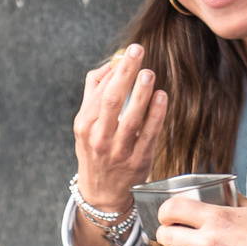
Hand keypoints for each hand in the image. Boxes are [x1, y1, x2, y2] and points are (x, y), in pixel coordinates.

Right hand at [73, 44, 167, 212]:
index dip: (115, 70)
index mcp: (84, 125)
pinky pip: (149, 134)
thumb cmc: (95, 150)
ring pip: (131, 118)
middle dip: (125, 73)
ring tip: (149, 73)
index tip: (128, 52)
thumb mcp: (86, 124)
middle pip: (112, 100)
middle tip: (138, 51)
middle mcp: (99, 138)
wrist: (101, 194)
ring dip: (141, 93)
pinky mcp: (138, 162)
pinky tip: (161, 97)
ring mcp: (119, 152)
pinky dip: (156, 114)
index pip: (99, 92)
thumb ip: (94, 92)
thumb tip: (111, 63)